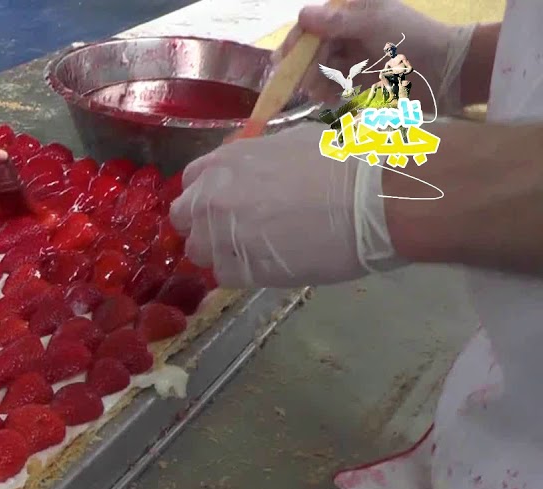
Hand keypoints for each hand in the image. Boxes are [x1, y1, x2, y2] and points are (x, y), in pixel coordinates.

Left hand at [168, 125, 399, 287]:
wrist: (373, 198)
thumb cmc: (343, 162)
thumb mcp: (290, 143)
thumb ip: (256, 160)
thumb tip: (254, 170)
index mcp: (224, 163)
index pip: (190, 183)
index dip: (206, 196)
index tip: (223, 205)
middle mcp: (213, 198)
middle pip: (184, 220)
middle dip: (203, 226)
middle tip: (234, 232)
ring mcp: (224, 236)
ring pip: (200, 253)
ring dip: (220, 253)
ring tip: (255, 251)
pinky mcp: (243, 269)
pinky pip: (225, 276)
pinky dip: (241, 273)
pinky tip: (268, 265)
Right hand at [279, 0, 473, 110]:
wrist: (445, 71)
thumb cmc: (411, 41)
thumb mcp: (373, 25)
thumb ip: (336, 21)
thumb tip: (301, 14)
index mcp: (352, 9)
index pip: (312, 23)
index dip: (295, 42)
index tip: (283, 63)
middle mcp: (349, 29)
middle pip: (312, 48)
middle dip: (306, 67)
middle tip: (304, 85)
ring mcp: (354, 54)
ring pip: (320, 68)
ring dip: (316, 82)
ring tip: (320, 94)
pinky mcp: (359, 77)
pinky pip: (333, 85)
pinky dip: (328, 92)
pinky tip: (330, 99)